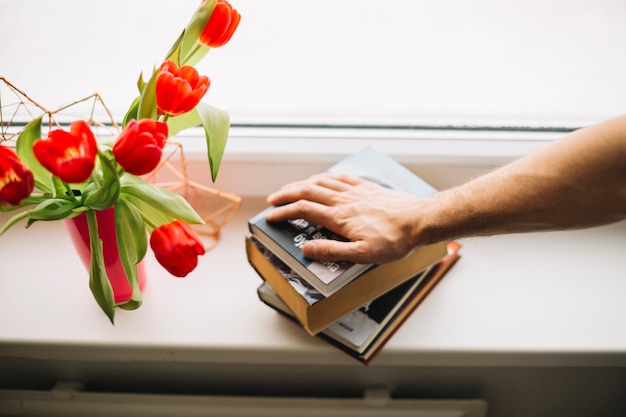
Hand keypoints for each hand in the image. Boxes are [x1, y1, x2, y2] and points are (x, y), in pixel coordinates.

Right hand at [265, 173, 423, 263]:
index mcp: (339, 218)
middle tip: (273, 199)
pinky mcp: (368, 188)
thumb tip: (307, 249)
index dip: (283, 212)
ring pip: (322, 182)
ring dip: (302, 184)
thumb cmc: (394, 241)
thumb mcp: (362, 255)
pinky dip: (327, 177)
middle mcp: (344, 201)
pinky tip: (324, 178)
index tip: (270, 216)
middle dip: (286, 194)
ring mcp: (356, 192)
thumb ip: (332, 251)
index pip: (303, 211)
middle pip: (307, 192)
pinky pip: (342, 177)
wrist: (419, 221)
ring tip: (291, 188)